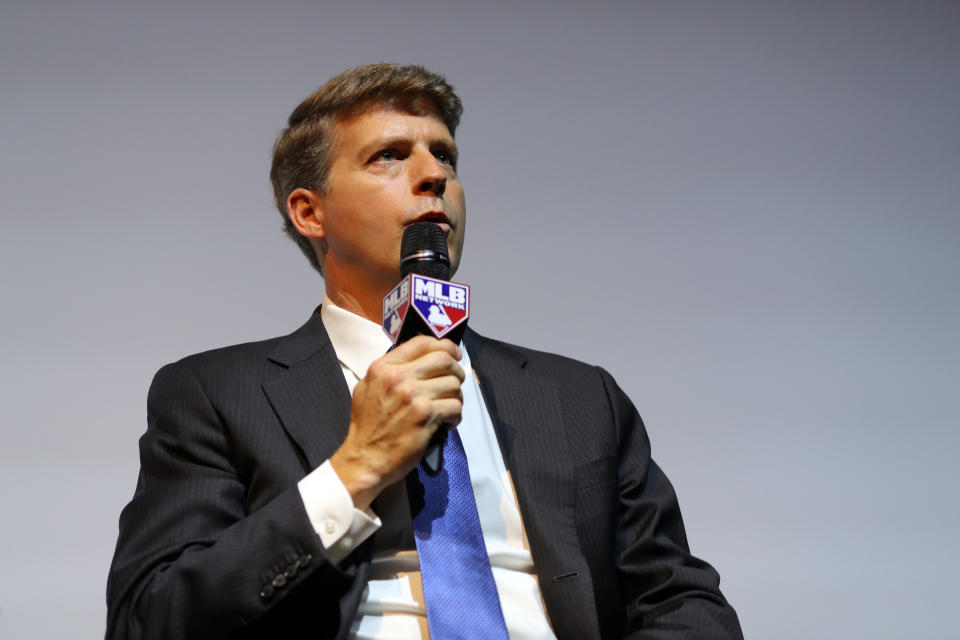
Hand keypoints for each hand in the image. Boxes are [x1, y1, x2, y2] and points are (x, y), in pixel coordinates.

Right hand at [329, 336, 464, 509]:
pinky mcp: (425, 415)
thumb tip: (419, 359)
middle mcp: (399, 377)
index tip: (454, 354)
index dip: (445, 345)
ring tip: (447, 407)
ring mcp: (413, 396)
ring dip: (456, 396)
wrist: (364, 458)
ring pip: (453, 384)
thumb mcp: (368, 387)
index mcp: (384, 367)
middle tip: (456, 381)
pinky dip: (455, 415)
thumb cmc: (367, 426)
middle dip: (456, 370)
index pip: (422, 342)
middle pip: (444, 359)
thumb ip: (390, 370)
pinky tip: (446, 423)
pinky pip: (455, 406)